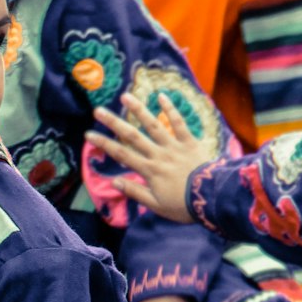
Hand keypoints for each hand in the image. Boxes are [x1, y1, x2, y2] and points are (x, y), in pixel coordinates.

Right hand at [85, 91, 207, 222]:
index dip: (104, 144)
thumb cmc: (183, 205)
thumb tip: (114, 181)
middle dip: (114, 122)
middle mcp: (158, 154)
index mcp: (149, 170)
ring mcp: (174, 146)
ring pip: (153, 125)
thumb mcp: (156, 205)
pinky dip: (171, 109)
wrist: (212, 197)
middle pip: (132, 136)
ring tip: (125, 96)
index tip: (89, 134)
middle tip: (98, 110)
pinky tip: (161, 96)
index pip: (121, 154)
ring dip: (138, 110)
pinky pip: (179, 123)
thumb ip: (135, 192)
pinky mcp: (190, 142)